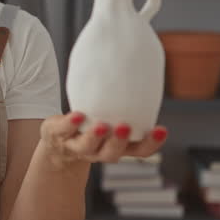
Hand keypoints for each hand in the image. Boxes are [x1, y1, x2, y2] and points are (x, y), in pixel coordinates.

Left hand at [38, 111, 167, 169]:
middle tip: (125, 126)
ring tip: (101, 125)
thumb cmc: (91, 126)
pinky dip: (71, 124)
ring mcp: (77, 146)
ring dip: (95, 137)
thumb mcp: (109, 119)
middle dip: (119, 141)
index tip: (162, 129)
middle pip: (112, 153)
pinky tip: (77, 115)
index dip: (151, 143)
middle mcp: (98, 151)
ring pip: (87, 147)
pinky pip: (64, 131)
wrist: (57, 143)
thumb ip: (123, 105)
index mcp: (116, 148)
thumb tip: (141, 66)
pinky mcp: (58, 135)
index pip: (139, 150)